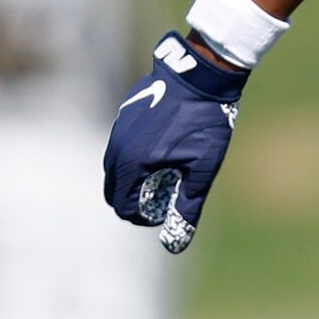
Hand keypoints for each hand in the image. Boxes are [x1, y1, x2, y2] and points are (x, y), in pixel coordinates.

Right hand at [103, 33, 246, 253]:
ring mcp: (117, 130)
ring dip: (133, 181)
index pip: (124, 207)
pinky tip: (161, 153)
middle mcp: (117, 149)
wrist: (200, 76)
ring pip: (114, 170)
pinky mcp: (123, 117)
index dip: (144, 217)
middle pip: (113, 191)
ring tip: (165, 176)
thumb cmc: (205, 123)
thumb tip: (177, 242)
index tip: (166, 212)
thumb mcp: (202, 169)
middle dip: (134, 202)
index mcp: (133, 164)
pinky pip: (119, 149)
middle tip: (163, 199)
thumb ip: (187, 206)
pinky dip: (132, 160)